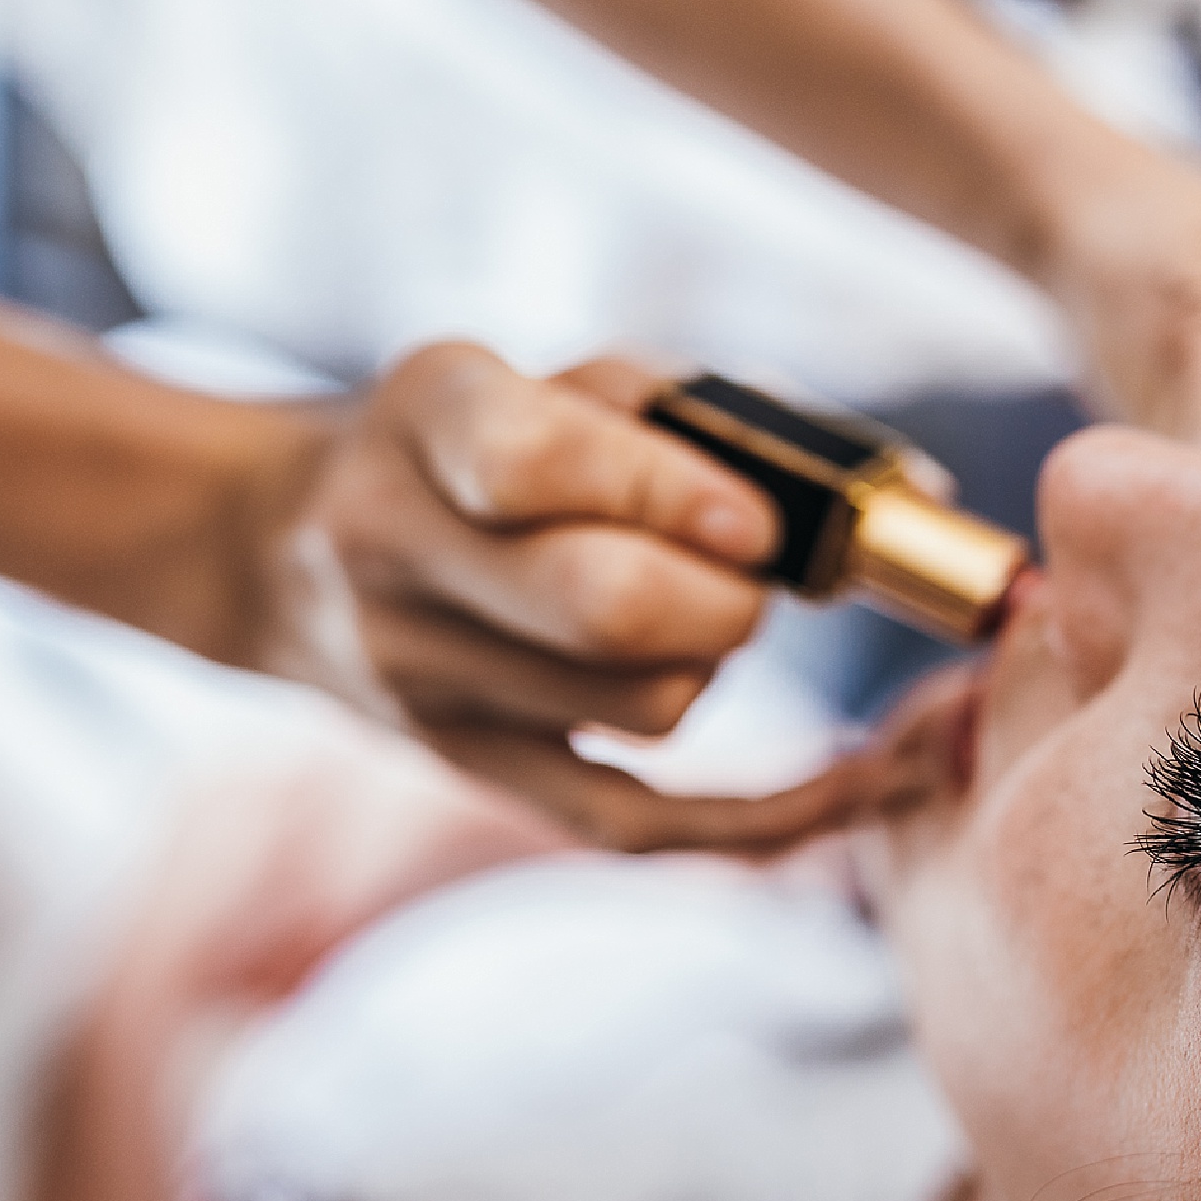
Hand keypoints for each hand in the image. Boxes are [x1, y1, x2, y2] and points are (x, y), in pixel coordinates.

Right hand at [248, 340, 888, 851]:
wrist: (284, 550)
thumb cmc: (469, 444)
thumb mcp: (543, 377)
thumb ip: (694, 416)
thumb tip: (916, 497)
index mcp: (427, 419)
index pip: (536, 463)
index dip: (668, 493)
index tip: (758, 519)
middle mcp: (402, 554)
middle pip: (601, 609)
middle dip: (725, 597)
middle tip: (752, 574)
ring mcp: (426, 681)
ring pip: (643, 710)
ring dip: (718, 665)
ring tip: (701, 617)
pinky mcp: (470, 767)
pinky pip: (631, 824)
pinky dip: (763, 816)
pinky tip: (864, 785)